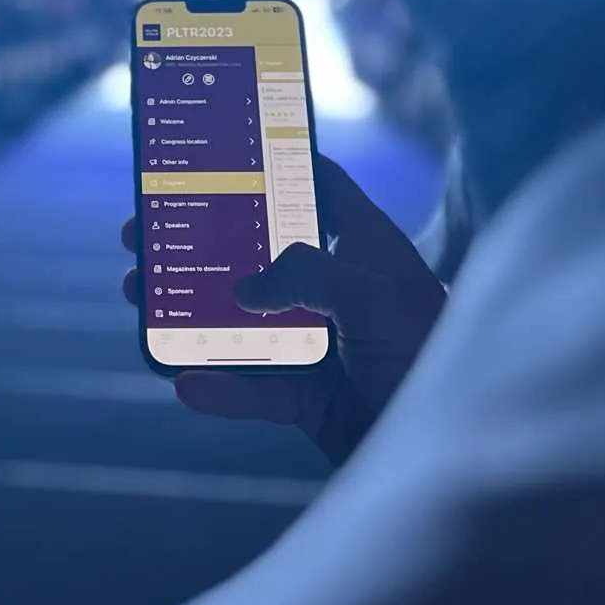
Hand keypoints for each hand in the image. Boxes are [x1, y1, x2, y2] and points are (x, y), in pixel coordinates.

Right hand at [122, 158, 445, 464]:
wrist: (465, 457)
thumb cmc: (431, 358)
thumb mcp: (372, 297)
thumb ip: (306, 275)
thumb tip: (244, 287)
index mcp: (365, 246)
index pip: (318, 185)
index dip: (272, 161)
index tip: (217, 147)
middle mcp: (339, 289)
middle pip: (258, 253)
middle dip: (202, 243)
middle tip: (145, 230)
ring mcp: (324, 345)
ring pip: (244, 321)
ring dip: (191, 312)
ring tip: (140, 295)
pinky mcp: (314, 401)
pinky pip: (255, 391)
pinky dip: (220, 389)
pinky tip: (186, 383)